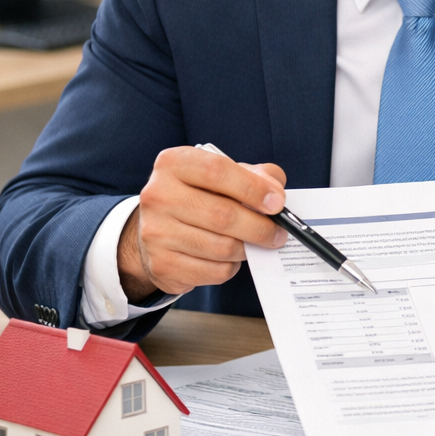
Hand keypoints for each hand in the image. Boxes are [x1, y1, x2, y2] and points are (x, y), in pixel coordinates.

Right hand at [117, 146, 289, 301]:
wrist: (158, 229)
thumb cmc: (199, 195)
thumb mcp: (223, 174)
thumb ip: (255, 175)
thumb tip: (275, 194)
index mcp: (173, 164)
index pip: (217, 171)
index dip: (253, 188)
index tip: (277, 203)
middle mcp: (158, 196)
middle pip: (222, 215)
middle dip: (260, 227)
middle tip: (278, 232)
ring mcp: (156, 232)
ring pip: (222, 248)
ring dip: (248, 248)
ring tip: (255, 243)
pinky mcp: (162, 265)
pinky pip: (215, 271)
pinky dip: (232, 266)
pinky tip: (230, 257)